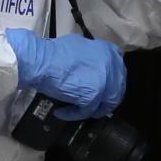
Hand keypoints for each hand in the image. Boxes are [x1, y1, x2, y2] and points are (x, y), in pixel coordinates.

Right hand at [7, 29, 128, 118]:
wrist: (41, 60)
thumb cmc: (54, 53)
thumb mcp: (80, 46)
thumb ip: (93, 57)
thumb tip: (93, 68)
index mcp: (109, 52)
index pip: (119, 72)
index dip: (111, 83)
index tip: (102, 90)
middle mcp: (112, 66)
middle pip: (116, 91)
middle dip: (104, 100)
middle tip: (90, 105)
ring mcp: (104, 82)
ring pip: (106, 104)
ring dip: (92, 110)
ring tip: (77, 111)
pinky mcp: (93, 96)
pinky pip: (87, 111)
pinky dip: (74, 114)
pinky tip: (62, 112)